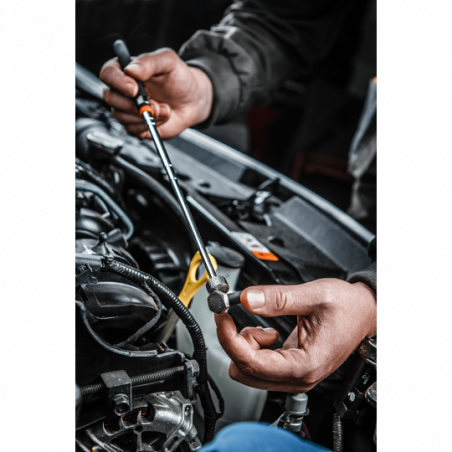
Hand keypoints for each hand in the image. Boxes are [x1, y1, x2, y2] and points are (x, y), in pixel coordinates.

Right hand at [100, 48, 213, 139]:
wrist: (192, 101)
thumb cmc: (179, 78)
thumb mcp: (168, 62)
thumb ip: (149, 62)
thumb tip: (131, 70)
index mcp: (124, 70)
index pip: (107, 74)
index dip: (118, 82)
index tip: (135, 89)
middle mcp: (121, 90)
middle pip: (111, 98)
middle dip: (135, 104)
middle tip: (155, 103)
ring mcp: (127, 109)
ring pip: (122, 116)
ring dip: (147, 115)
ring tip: (164, 108)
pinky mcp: (134, 125)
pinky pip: (133, 130)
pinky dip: (149, 126)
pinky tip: (161, 118)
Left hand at [215, 279, 376, 392]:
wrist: (364, 312)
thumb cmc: (348, 308)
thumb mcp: (313, 295)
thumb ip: (278, 298)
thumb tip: (248, 298)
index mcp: (305, 364)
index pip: (252, 363)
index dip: (229, 338)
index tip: (222, 316)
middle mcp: (298, 376)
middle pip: (245, 370)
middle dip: (235, 342)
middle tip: (234, 316)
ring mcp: (294, 375)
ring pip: (249, 370)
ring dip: (246, 345)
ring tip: (262, 325)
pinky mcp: (290, 368)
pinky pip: (259, 365)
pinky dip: (254, 347)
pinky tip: (267, 331)